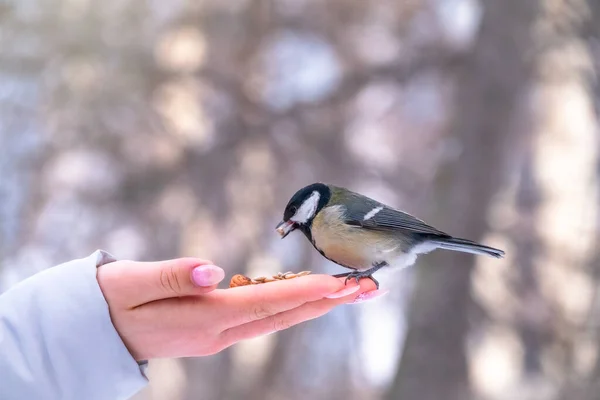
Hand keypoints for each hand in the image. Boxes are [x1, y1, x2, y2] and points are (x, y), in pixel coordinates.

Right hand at [96, 258, 380, 359]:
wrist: (91, 334)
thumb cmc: (109, 303)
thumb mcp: (131, 284)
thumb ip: (173, 276)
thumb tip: (215, 270)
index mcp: (202, 321)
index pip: (264, 304)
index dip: (304, 292)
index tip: (340, 282)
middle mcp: (217, 334)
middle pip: (283, 316)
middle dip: (327, 301)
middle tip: (367, 288)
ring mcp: (217, 335)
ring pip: (277, 319)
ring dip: (314, 303)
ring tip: (349, 290)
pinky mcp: (213, 330)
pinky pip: (261, 317)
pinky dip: (288, 304)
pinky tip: (304, 294)